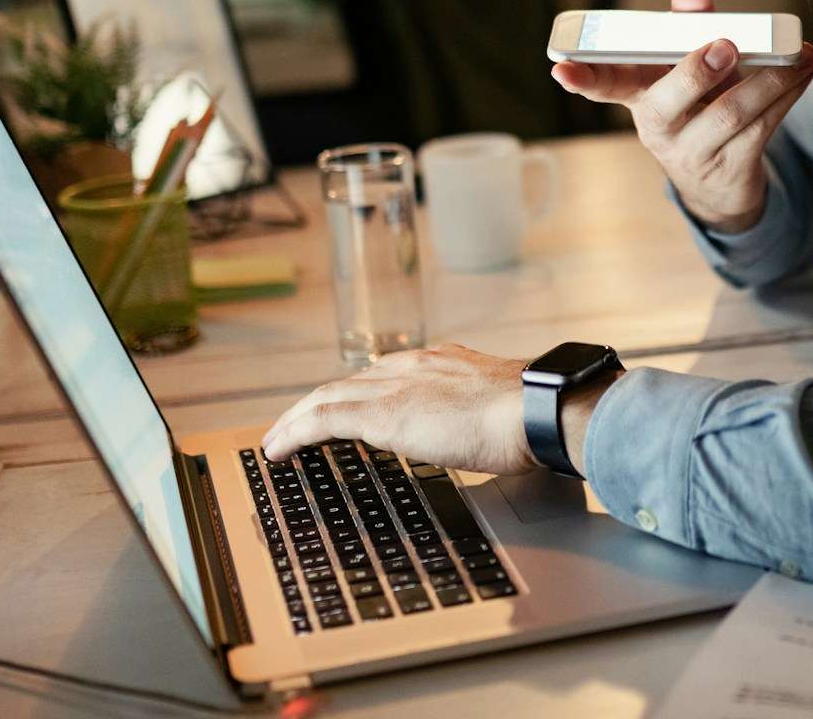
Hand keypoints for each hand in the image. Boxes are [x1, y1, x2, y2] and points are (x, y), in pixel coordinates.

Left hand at [261, 344, 620, 475]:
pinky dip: (294, 432)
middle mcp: (413, 365)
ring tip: (277, 441)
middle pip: (350, 382)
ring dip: (296, 419)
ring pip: (326, 397)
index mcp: (443, 362)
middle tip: (295, 426)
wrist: (536, 410)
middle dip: (318, 404)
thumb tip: (492, 433)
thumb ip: (484, 412)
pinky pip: (321, 419)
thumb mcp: (502, 408)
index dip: (358, 392)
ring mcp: (395, 387)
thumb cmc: (533, 416)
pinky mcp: (381, 414)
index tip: (344, 407)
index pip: (386, 373)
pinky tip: (278, 450)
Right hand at [551, 0, 812, 231]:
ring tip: (795, 53)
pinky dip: (787, 94)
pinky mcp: (731, 168)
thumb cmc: (697, 105)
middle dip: (697, 72)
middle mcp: (658, 128)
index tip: (560, 68)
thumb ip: (688, 22)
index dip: (583, 77)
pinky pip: (762, 128)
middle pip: (671, 101)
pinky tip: (803, 69)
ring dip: (769, 79)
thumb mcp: (685, 63)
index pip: (604, 85)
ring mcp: (693, 153)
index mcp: (639, 96)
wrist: (721, 180)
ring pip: (730, 114)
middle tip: (724, 46)